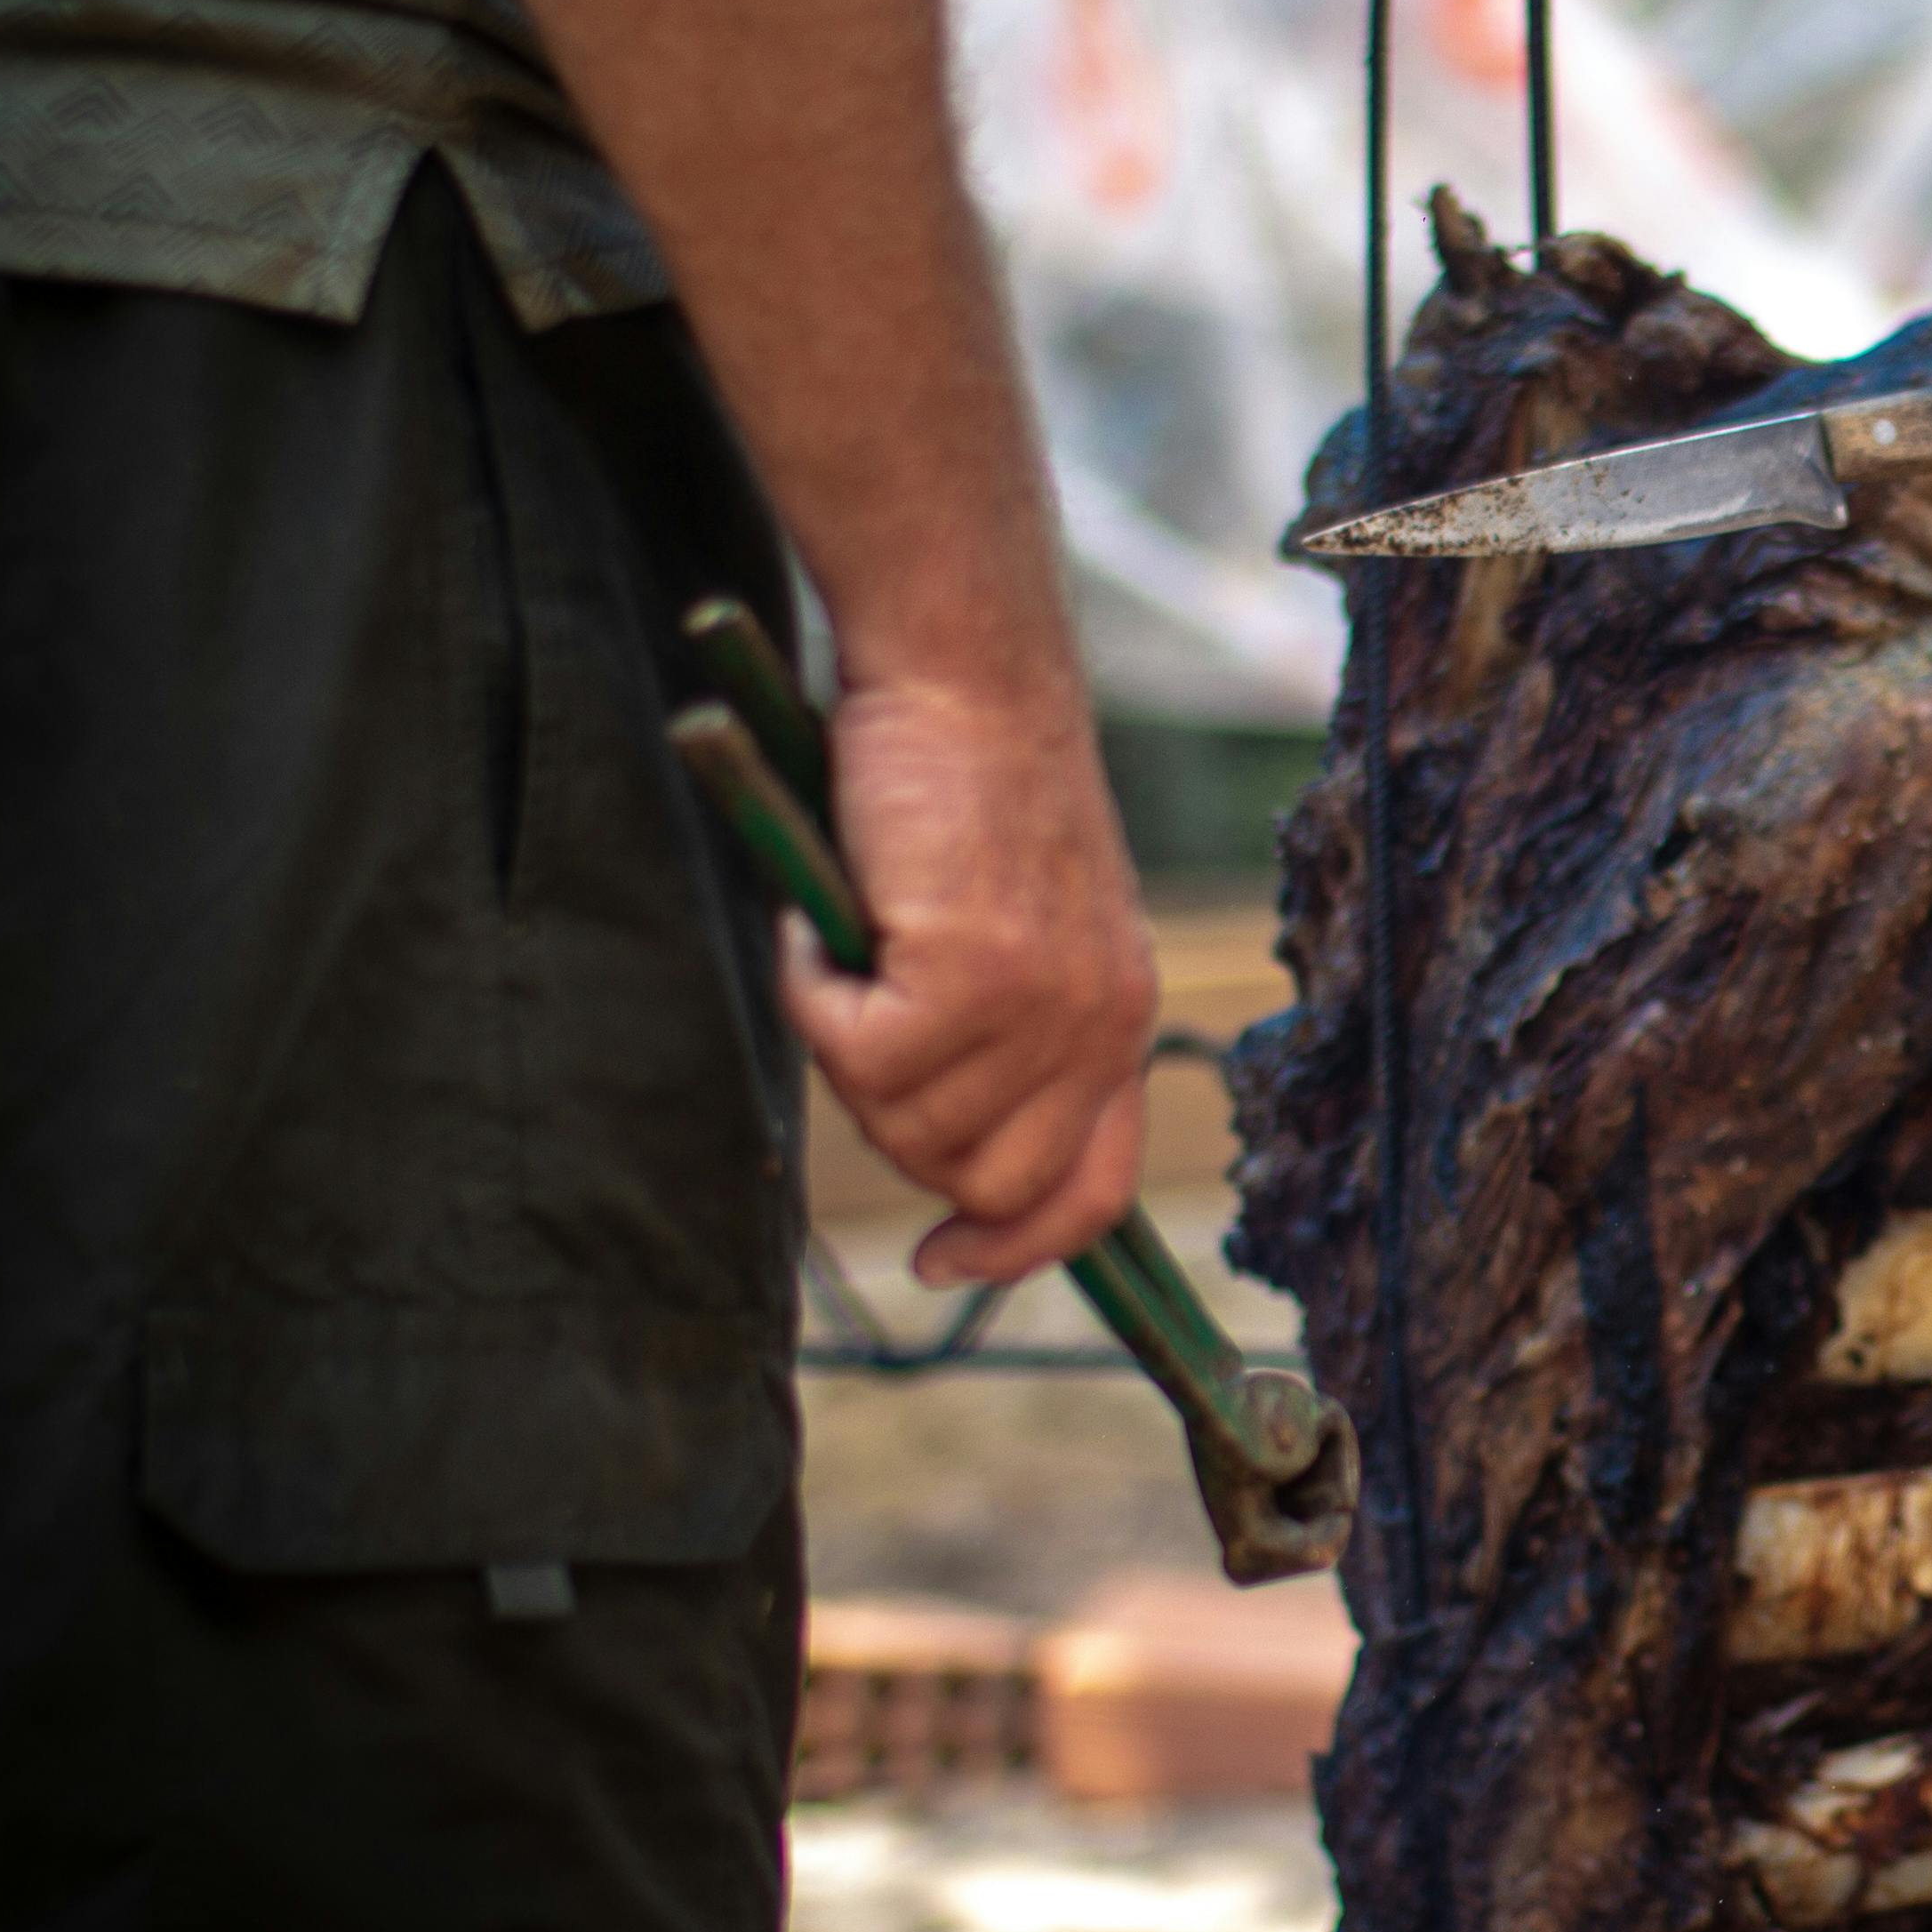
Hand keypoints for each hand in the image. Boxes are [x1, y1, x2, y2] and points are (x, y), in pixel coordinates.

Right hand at [784, 671, 1157, 1288]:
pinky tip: (825, 913)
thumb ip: (1002, 1033)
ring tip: (849, 934)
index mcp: (1120, 1016)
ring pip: (902, 1118)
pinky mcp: (971, 973)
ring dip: (842, 1040)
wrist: (964, 671)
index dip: (1016, 1245)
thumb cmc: (966, 784)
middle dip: (894, 1125)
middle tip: (857, 1018)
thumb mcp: (1015, 925)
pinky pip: (852, 1049)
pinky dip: (810, 989)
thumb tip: (936, 1149)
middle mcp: (1100, 1024)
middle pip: (982, 1179)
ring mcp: (1042, 1006)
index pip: (1095, 1189)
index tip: (941, 1260)